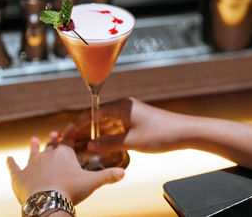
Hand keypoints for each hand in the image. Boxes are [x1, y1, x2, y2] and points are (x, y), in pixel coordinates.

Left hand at [6, 132, 124, 205]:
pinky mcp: (19, 176)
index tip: (71, 127)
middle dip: (53, 140)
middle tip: (53, 134)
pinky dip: (11, 163)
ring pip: (33, 152)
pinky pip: (14, 167)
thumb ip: (108, 176)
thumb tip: (124, 173)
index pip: (68, 141)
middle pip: (51, 145)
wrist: (48, 201)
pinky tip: (8, 158)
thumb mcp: (92, 182)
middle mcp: (48, 156)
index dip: (70, 134)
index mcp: (65, 154)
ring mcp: (32, 165)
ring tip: (32, 140)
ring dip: (33, 146)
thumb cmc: (70, 190)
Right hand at [63, 97, 190, 153]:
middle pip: (98, 117)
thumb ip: (108, 143)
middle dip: (85, 129)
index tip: (67, 134)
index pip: (92, 113)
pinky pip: (117, 127)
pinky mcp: (136, 120)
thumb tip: (89, 144)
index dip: (78, 124)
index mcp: (121, 106)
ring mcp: (130, 113)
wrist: (185, 132)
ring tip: (83, 145)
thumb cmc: (160, 134)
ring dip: (96, 133)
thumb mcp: (131, 141)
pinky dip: (108, 135)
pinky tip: (101, 144)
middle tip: (72, 141)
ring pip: (107, 123)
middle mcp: (124, 107)